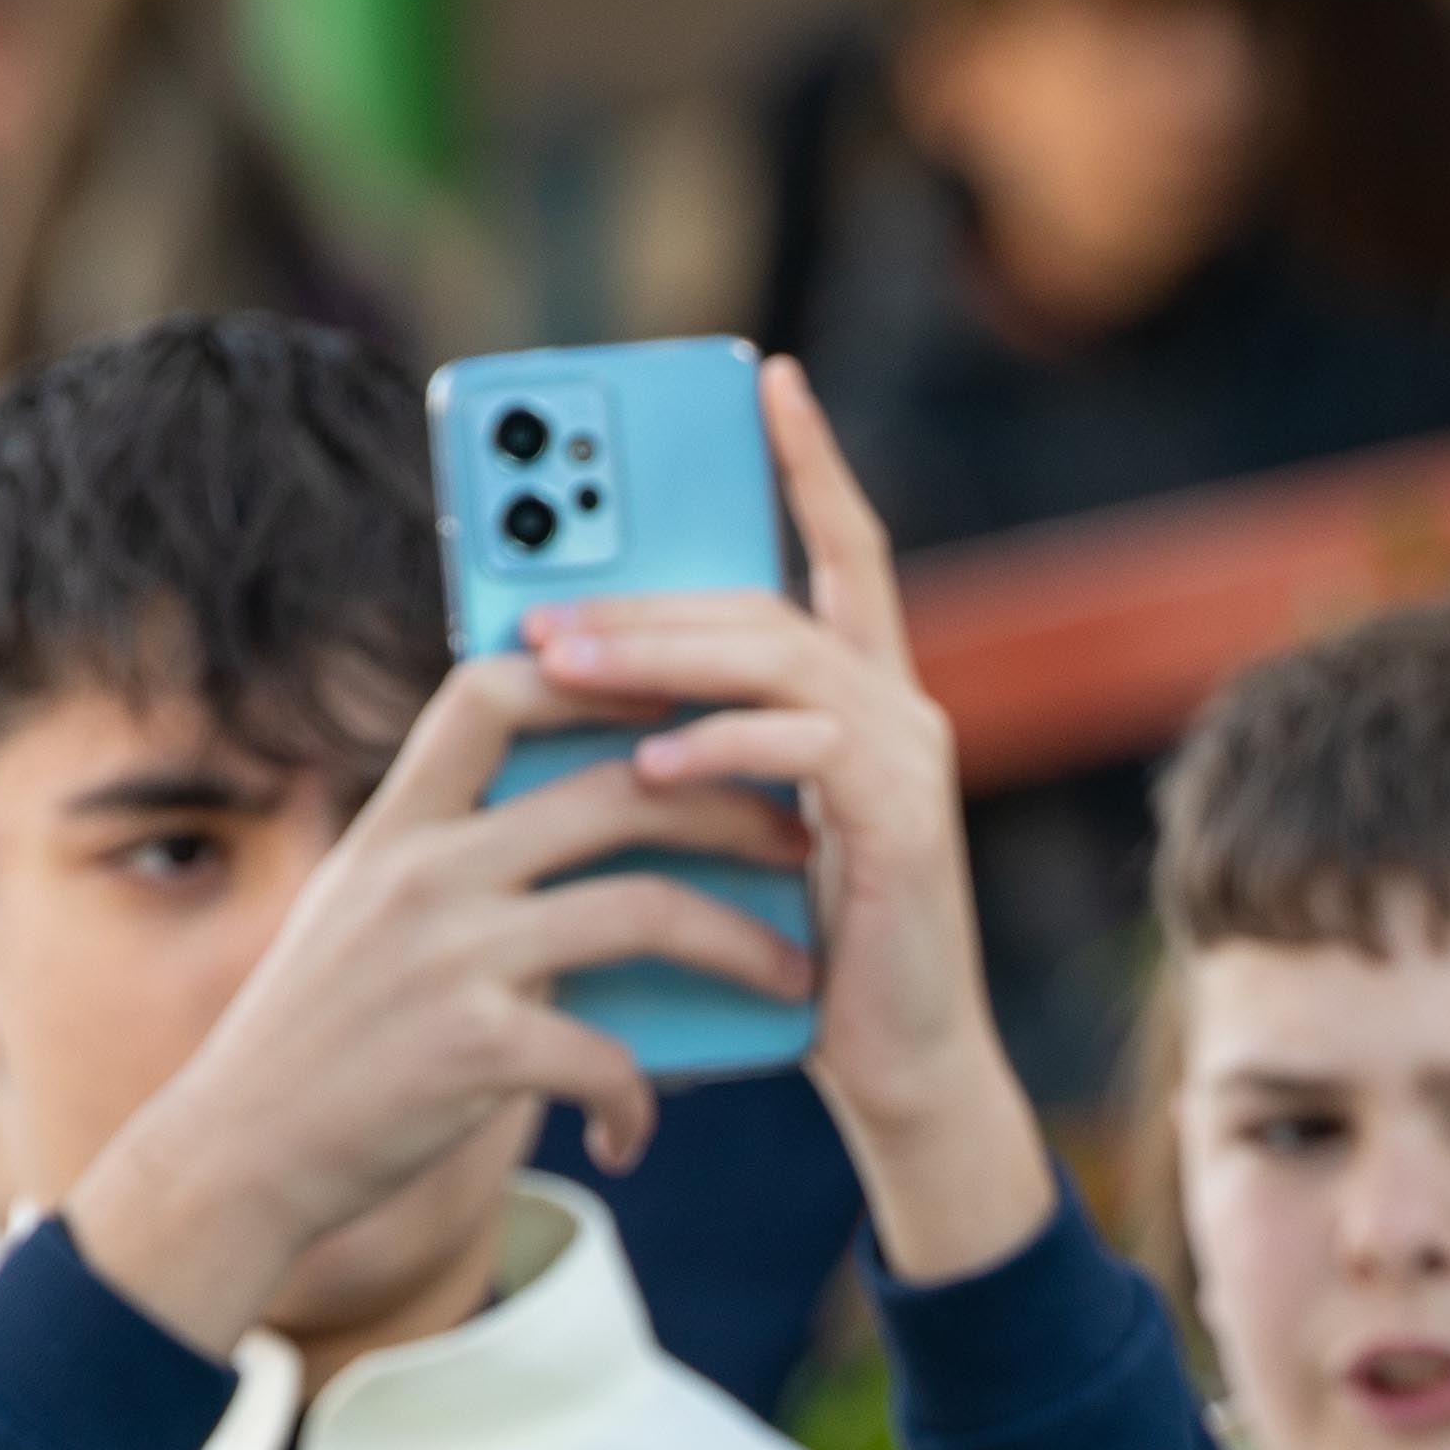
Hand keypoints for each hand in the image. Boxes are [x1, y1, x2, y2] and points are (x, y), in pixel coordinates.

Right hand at [55, 656, 823, 1362]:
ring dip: (742, 944)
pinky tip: (632, 1132)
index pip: (495, 689)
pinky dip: (637, 1101)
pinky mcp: (473, 1050)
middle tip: (799, 840)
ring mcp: (449, 956)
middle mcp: (424, 870)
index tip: (686, 695)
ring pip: (645, 909)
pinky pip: (608, 1057)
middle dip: (732, 808)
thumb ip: (442, 855)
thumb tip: (555, 823)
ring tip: (793, 978)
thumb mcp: (356, 913)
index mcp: (396, 824)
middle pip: (617, 788)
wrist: (233, 1157)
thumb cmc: (314, 1041)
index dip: (601, 674)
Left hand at [526, 356, 1058, 1287]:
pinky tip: (648, 761)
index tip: (771, 378)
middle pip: (770, 602)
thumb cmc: (803, 954)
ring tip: (563, 663)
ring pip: (779, 658)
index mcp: (861, 697)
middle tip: (540, 600)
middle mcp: (898, 706)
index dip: (810, 463)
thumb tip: (569, 674)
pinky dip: (720, 748)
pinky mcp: (906, 821)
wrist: (898, 1071)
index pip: (841, 552)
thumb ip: (690, 746)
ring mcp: (909, 757)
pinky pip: (804, 751)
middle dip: (649, 593)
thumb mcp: (734, 831)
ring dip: (659, 655)